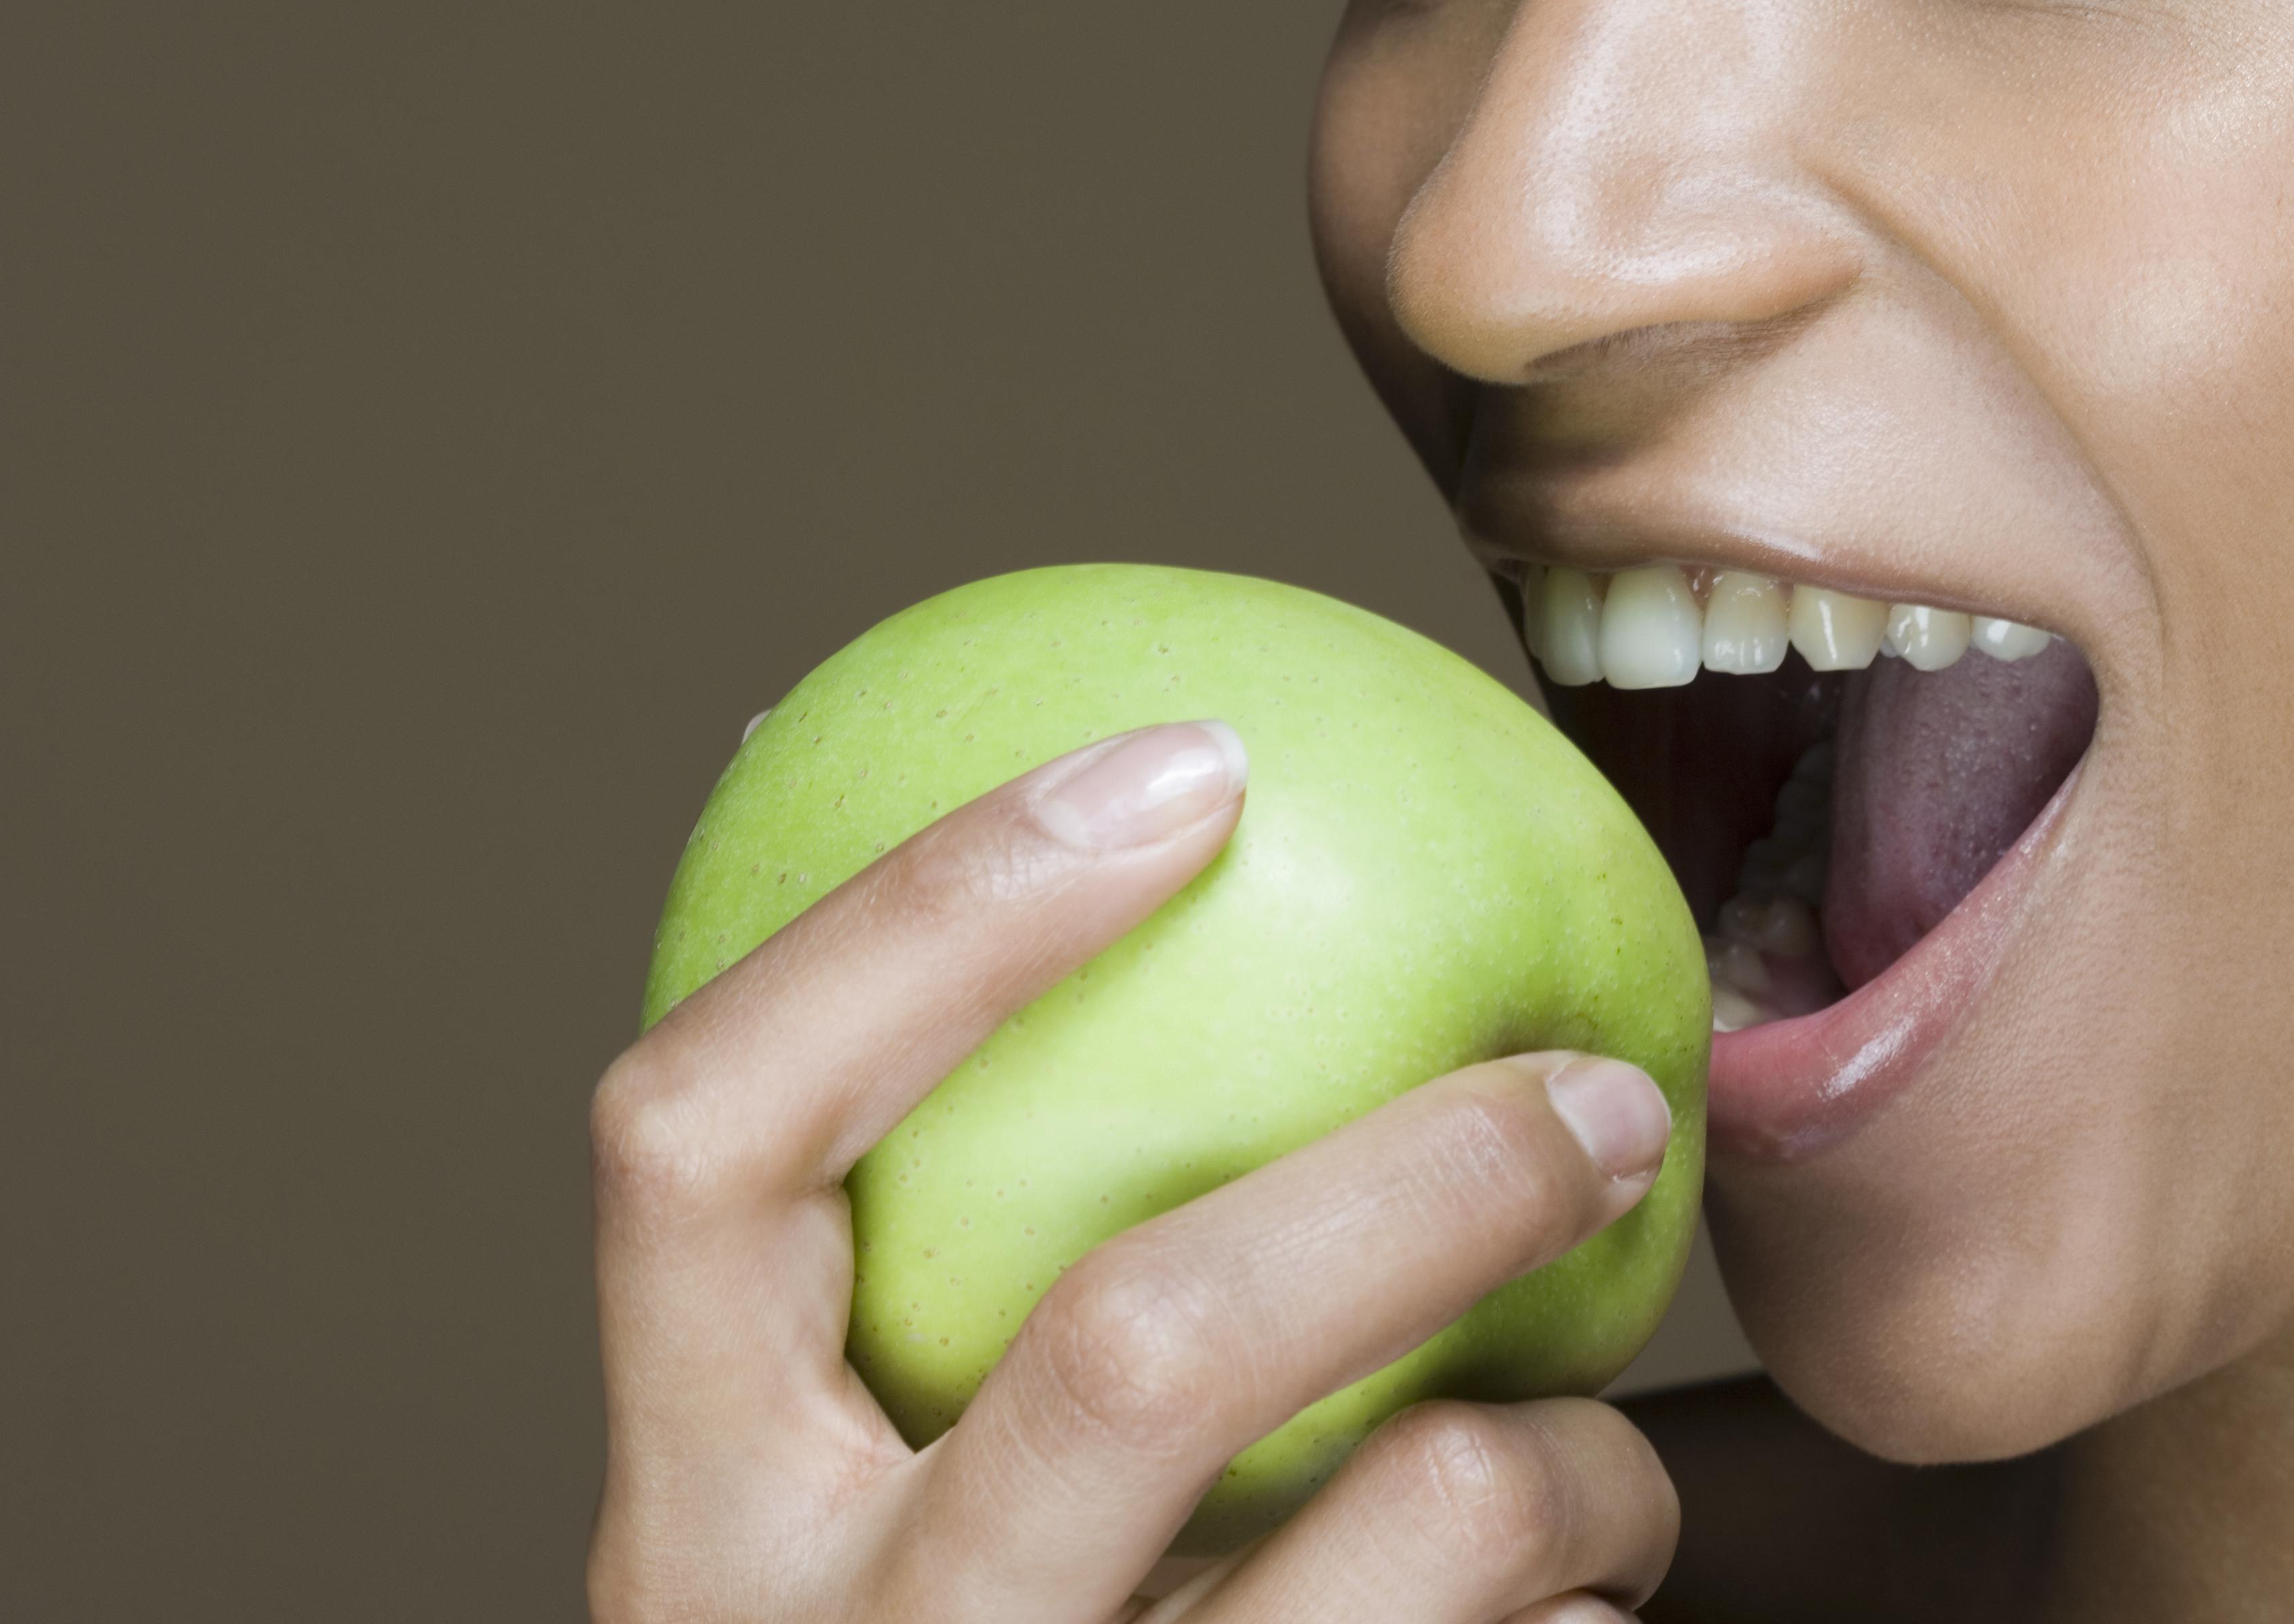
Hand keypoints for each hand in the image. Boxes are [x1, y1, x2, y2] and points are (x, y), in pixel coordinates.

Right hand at [589, 719, 1681, 1622]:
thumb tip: (1201, 901)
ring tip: (1604, 1462)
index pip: (696, 1140)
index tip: (1187, 759)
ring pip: (1407, 1534)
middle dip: (1426, 1179)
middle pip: (1141, 1341)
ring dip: (1575, 1460)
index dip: (924, 913)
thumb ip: (961, 1310)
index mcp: (688, 1526)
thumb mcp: (876, 1523)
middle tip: (1602, 1090)